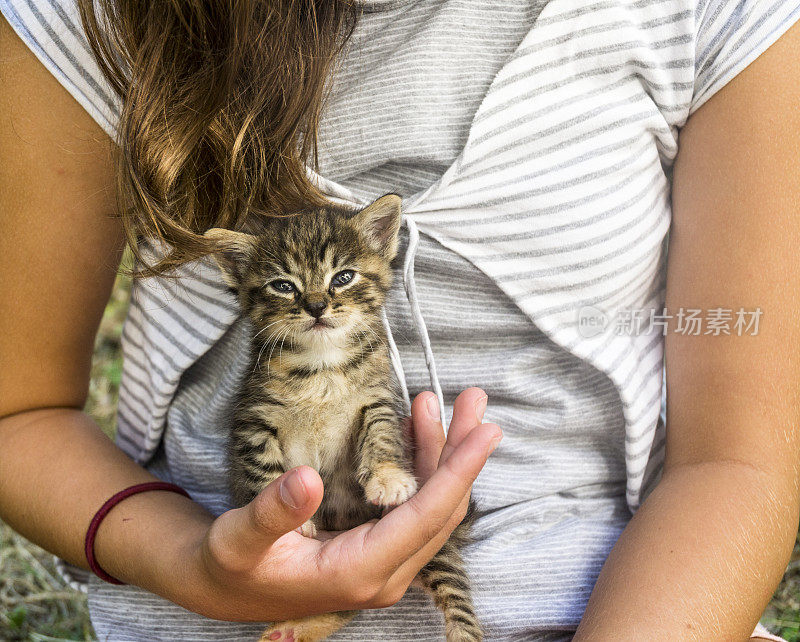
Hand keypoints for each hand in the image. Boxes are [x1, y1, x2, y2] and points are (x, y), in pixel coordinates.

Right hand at [179, 387, 499, 621]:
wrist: (229, 587)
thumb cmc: (234, 563)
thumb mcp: (240, 538)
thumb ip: (273, 512)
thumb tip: (306, 478)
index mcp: (359, 571)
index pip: (426, 517)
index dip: (459, 471)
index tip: (486, 431)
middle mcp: (385, 572)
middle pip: (443, 508)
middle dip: (461, 451)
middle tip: (474, 401)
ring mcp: (387, 562)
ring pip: (434, 505)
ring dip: (444, 453)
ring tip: (445, 404)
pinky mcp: (382, 549)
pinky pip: (417, 506)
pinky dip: (424, 465)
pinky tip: (417, 430)